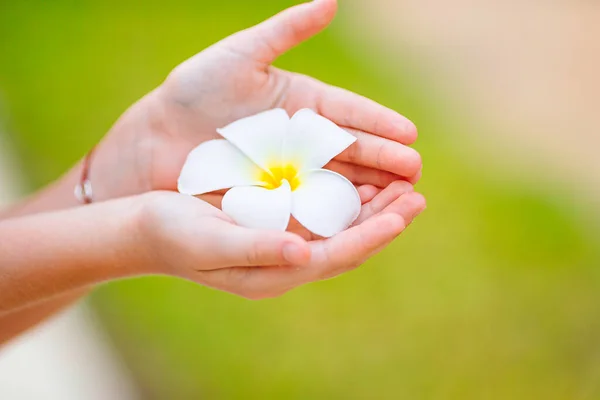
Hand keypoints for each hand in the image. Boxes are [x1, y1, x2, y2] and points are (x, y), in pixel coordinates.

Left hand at [94, 0, 420, 199]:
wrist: (155, 142)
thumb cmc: (193, 93)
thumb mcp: (239, 56)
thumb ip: (285, 30)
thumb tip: (332, 0)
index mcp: (304, 103)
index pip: (350, 113)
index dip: (380, 123)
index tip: (410, 133)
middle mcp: (304, 139)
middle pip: (352, 150)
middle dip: (385, 160)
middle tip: (414, 172)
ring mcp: (292, 172)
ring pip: (339, 181)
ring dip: (369, 189)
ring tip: (398, 197)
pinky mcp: (277, 198)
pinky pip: (312, 205)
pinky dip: (337, 211)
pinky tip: (360, 218)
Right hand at [137, 181, 423, 298]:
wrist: (145, 230)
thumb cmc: (173, 235)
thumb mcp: (210, 240)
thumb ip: (256, 248)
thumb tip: (304, 254)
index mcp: (274, 273)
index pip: (336, 256)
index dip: (371, 235)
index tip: (404, 214)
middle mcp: (286, 262)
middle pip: (347, 244)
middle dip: (384, 220)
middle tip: (416, 194)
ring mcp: (283, 245)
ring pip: (340, 229)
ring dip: (372, 209)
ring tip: (402, 185)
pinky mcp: (276, 225)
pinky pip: (321, 215)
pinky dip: (346, 198)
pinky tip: (362, 179)